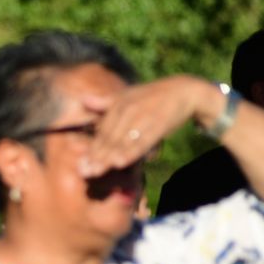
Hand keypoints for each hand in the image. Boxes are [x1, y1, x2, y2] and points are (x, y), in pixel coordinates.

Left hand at [78, 76, 226, 178]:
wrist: (183, 91)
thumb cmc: (151, 96)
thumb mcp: (127, 96)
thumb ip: (105, 103)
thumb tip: (82, 99)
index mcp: (118, 105)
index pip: (102, 132)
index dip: (91, 148)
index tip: (80, 164)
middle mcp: (128, 111)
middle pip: (109, 139)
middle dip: (96, 157)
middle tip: (84, 173)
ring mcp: (143, 118)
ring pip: (123, 142)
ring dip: (109, 158)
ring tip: (96, 171)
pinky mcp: (158, 125)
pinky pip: (142, 142)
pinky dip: (131, 152)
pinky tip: (119, 163)